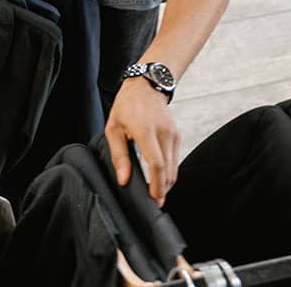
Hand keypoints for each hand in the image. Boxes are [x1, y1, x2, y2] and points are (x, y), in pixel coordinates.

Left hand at [105, 77, 179, 206]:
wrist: (146, 86)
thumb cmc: (127, 106)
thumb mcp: (114, 128)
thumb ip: (119, 155)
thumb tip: (124, 178)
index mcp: (146, 131)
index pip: (156, 163)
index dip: (156, 184)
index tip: (153, 198)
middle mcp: (163, 133)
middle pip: (168, 170)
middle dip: (163, 189)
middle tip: (155, 204)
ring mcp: (173, 134)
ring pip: (174, 167)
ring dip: (167, 183)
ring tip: (157, 195)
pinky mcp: (177, 136)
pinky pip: (175, 159)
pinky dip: (169, 172)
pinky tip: (161, 179)